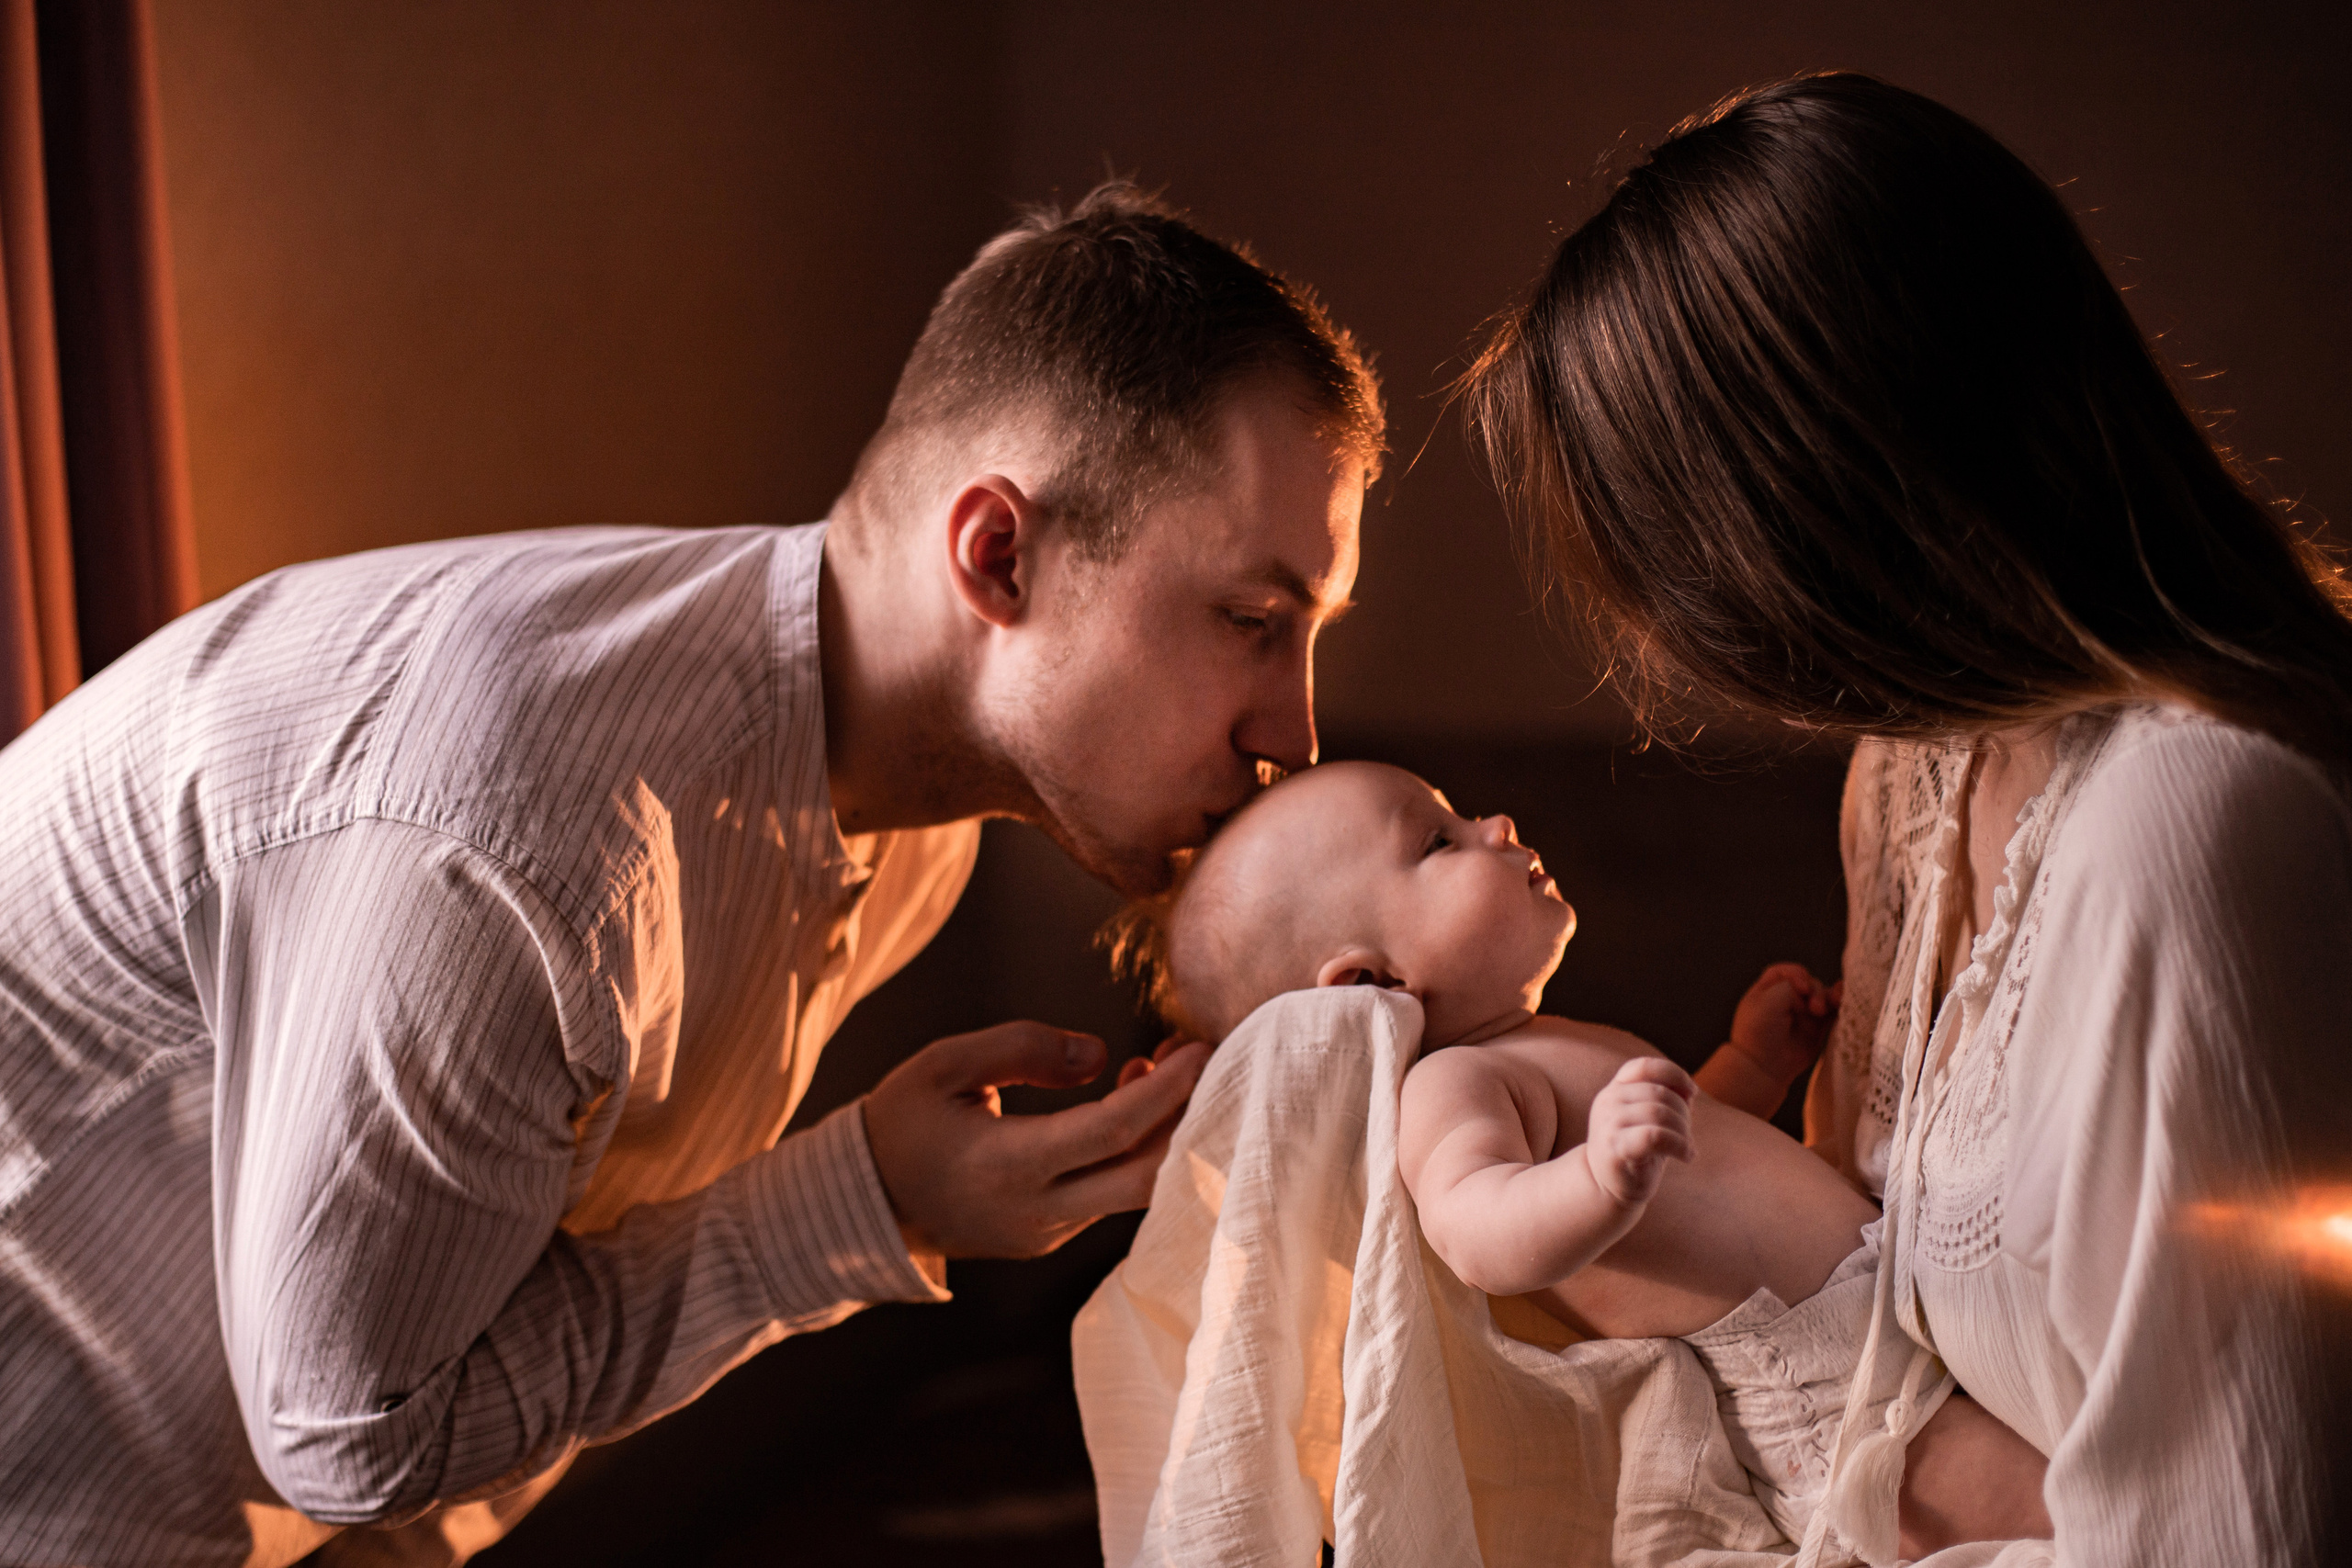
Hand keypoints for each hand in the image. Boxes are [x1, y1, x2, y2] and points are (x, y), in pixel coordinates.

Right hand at [863, 1021, 1210, 1258]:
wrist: (861, 1204)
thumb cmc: (900, 1123)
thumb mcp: (944, 1064)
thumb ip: (1022, 1048)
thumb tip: (1101, 1054)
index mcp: (1008, 1166)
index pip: (1112, 1130)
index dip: (1166, 1090)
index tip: (1198, 1049)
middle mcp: (1037, 1211)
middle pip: (1146, 1177)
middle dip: (1185, 1116)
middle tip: (1192, 1057)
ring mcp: (1046, 1233)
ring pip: (1133, 1191)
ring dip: (1160, 1132)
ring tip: (1152, 1065)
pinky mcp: (1049, 1238)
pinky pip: (1109, 1196)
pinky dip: (1132, 1151)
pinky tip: (1122, 1102)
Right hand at [1582, 1056, 1696, 1206]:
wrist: (1604, 1187)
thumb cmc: (1635, 1150)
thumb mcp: (1648, 1118)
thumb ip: (1665, 1098)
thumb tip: (1689, 1090)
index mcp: (1615, 1089)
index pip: (1644, 1067)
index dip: (1674, 1074)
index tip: (1691, 1093)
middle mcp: (1608, 1101)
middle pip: (1660, 1093)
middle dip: (1683, 1113)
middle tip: (1687, 1135)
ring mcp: (1609, 1124)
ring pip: (1660, 1114)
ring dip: (1684, 1132)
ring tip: (1687, 1147)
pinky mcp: (1615, 1148)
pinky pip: (1656, 1136)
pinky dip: (1680, 1145)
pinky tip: (1687, 1156)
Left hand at [1728, 961, 1840, 1081]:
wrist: (1764, 1066)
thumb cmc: (1759, 1032)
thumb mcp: (1769, 999)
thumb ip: (1791, 986)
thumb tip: (1810, 992)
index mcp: (1768, 990)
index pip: (1787, 972)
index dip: (1797, 974)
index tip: (1802, 987)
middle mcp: (1786, 1000)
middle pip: (1809, 983)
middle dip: (1815, 991)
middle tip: (1815, 1007)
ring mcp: (1802, 1014)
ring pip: (1823, 996)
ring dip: (1829, 997)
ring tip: (1831, 1005)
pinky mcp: (1817, 1028)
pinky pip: (1832, 1013)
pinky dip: (1839, 1007)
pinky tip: (1843, 1002)